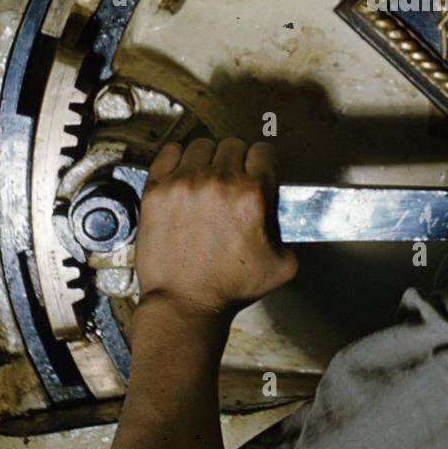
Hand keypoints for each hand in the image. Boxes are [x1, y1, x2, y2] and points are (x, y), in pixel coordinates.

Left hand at [134, 137, 297, 319]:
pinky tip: (182, 175)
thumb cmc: (229, 288)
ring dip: (207, 159)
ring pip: (202, 145)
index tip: (256, 174)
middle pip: (233, 145)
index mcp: (252, 195)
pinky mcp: (157, 189)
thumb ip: (290, 234)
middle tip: (231, 183)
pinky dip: (177, 159)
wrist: (184, 303)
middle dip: (236, 162)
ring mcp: (185, 183)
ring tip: (205, 180)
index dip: (262, 164)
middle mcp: (219, 182)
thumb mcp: (282, 265)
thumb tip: (288, 217)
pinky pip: (170, 151)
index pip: (263, 151)